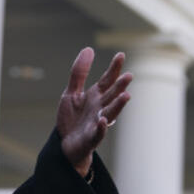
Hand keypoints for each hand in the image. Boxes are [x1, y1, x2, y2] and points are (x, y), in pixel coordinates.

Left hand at [56, 48, 132, 175]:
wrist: (65, 144)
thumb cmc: (72, 118)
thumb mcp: (71, 92)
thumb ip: (79, 72)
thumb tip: (89, 48)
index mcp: (95, 96)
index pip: (107, 80)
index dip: (114, 68)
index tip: (121, 55)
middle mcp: (100, 108)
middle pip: (112, 95)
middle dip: (120, 86)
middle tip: (128, 76)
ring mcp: (97, 123)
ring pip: (110, 113)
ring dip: (118, 105)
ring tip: (126, 96)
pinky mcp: (91, 138)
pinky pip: (98, 133)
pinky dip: (102, 128)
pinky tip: (104, 121)